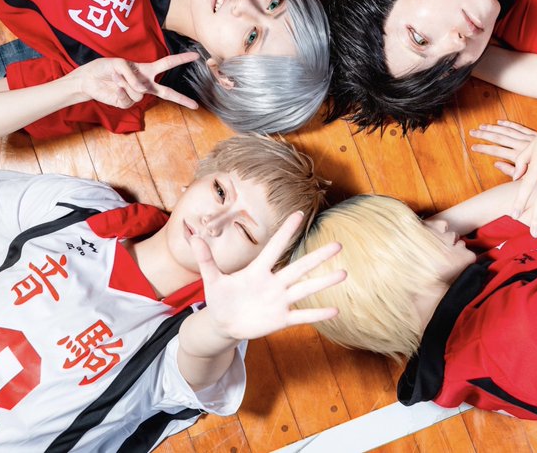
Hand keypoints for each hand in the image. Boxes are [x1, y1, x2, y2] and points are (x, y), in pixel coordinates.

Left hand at [70, 53, 199, 109]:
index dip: (182, 59)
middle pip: (167, 92)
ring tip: (116, 78)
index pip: (167, 64)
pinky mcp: (126, 103)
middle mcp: (144, 84)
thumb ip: (132, 74)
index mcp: (146, 70)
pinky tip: (115, 87)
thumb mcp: (118, 63)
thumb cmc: (104, 68)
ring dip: (126, 83)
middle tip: (195, 105)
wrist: (88, 80)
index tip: (196, 56)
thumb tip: (141, 89)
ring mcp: (136, 95)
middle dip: (181, 99)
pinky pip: (129, 99)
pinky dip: (121, 91)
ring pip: (139, 92)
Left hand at [193, 212, 344, 341]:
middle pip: (299, 267)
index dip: (286, 231)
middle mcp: (274, 283)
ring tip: (344, 273)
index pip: (275, 248)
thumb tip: (192, 235)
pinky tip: (335, 310)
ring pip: (305, 289)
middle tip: (337, 244)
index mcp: (258, 271)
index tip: (300, 213)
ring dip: (324, 282)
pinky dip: (317, 314)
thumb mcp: (211, 279)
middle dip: (318, 256)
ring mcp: (279, 301)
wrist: (224, 323)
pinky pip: (302, 316)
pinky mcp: (281, 319)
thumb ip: (205, 259)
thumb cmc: (220, 298)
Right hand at [470, 120, 536, 177]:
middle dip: (485, 135)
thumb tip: (496, 164)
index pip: (497, 151)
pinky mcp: (535, 135)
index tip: (473, 147)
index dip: (484, 149)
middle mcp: (523, 145)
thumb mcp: (529, 177)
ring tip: (481, 126)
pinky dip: (508, 124)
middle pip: (500, 138)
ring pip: (507, 131)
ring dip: (493, 128)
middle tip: (472, 132)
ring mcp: (529, 139)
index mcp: (520, 157)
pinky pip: (519, 128)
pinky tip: (500, 122)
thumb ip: (512, 170)